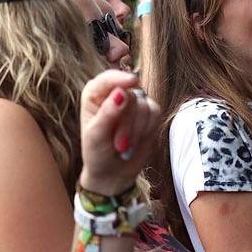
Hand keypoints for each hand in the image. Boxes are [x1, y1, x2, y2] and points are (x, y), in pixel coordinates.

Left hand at [78, 70, 159, 195]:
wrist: (113, 172)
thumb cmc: (97, 153)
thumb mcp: (96, 137)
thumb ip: (107, 114)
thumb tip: (121, 93)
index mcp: (95, 94)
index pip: (108, 78)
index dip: (121, 78)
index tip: (132, 82)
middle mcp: (115, 94)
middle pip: (131, 95)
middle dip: (128, 122)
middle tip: (119, 144)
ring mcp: (134, 103)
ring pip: (145, 105)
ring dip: (137, 130)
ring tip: (124, 146)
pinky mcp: (149, 113)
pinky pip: (156, 113)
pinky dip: (147, 130)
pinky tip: (136, 141)